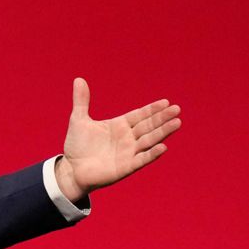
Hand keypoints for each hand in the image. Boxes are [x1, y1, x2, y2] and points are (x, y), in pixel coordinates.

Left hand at [55, 78, 181, 202]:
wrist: (71, 169)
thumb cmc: (77, 145)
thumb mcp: (79, 120)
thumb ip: (81, 100)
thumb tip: (78, 79)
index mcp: (119, 126)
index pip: (139, 115)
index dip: (152, 109)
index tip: (166, 102)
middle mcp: (127, 138)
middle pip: (148, 126)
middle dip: (162, 118)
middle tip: (177, 109)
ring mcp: (128, 152)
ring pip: (149, 140)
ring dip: (162, 132)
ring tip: (177, 123)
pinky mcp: (126, 167)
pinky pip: (141, 159)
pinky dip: (152, 154)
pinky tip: (162, 146)